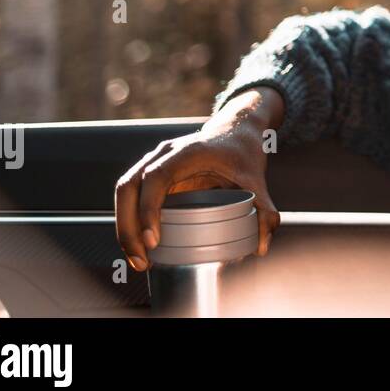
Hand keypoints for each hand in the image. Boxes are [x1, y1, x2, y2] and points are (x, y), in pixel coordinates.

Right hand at [114, 87, 284, 270]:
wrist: (236, 130)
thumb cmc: (243, 152)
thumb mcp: (256, 179)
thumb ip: (264, 210)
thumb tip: (262, 246)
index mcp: (187, 151)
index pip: (156, 177)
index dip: (149, 208)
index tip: (153, 240)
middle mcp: (164, 154)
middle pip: (129, 187)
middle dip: (129, 227)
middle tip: (143, 260)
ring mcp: (153, 162)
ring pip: (125, 192)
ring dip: (125, 227)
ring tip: (139, 260)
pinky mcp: (151, 173)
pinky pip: (131, 196)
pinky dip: (130, 221)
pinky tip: (139, 246)